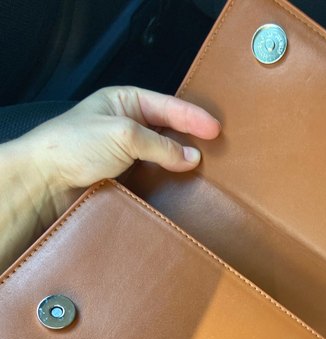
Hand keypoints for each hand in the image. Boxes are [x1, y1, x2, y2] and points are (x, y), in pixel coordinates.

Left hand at [0, 86, 220, 271]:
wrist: (44, 180)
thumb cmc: (73, 145)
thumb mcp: (123, 135)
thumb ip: (160, 146)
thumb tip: (192, 157)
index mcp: (124, 102)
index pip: (167, 106)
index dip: (193, 117)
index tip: (216, 130)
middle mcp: (126, 125)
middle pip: (167, 130)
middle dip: (191, 139)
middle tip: (218, 149)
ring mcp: (124, 153)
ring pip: (161, 155)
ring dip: (180, 163)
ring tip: (204, 170)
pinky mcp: (122, 178)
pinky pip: (151, 177)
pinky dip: (167, 181)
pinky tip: (180, 186)